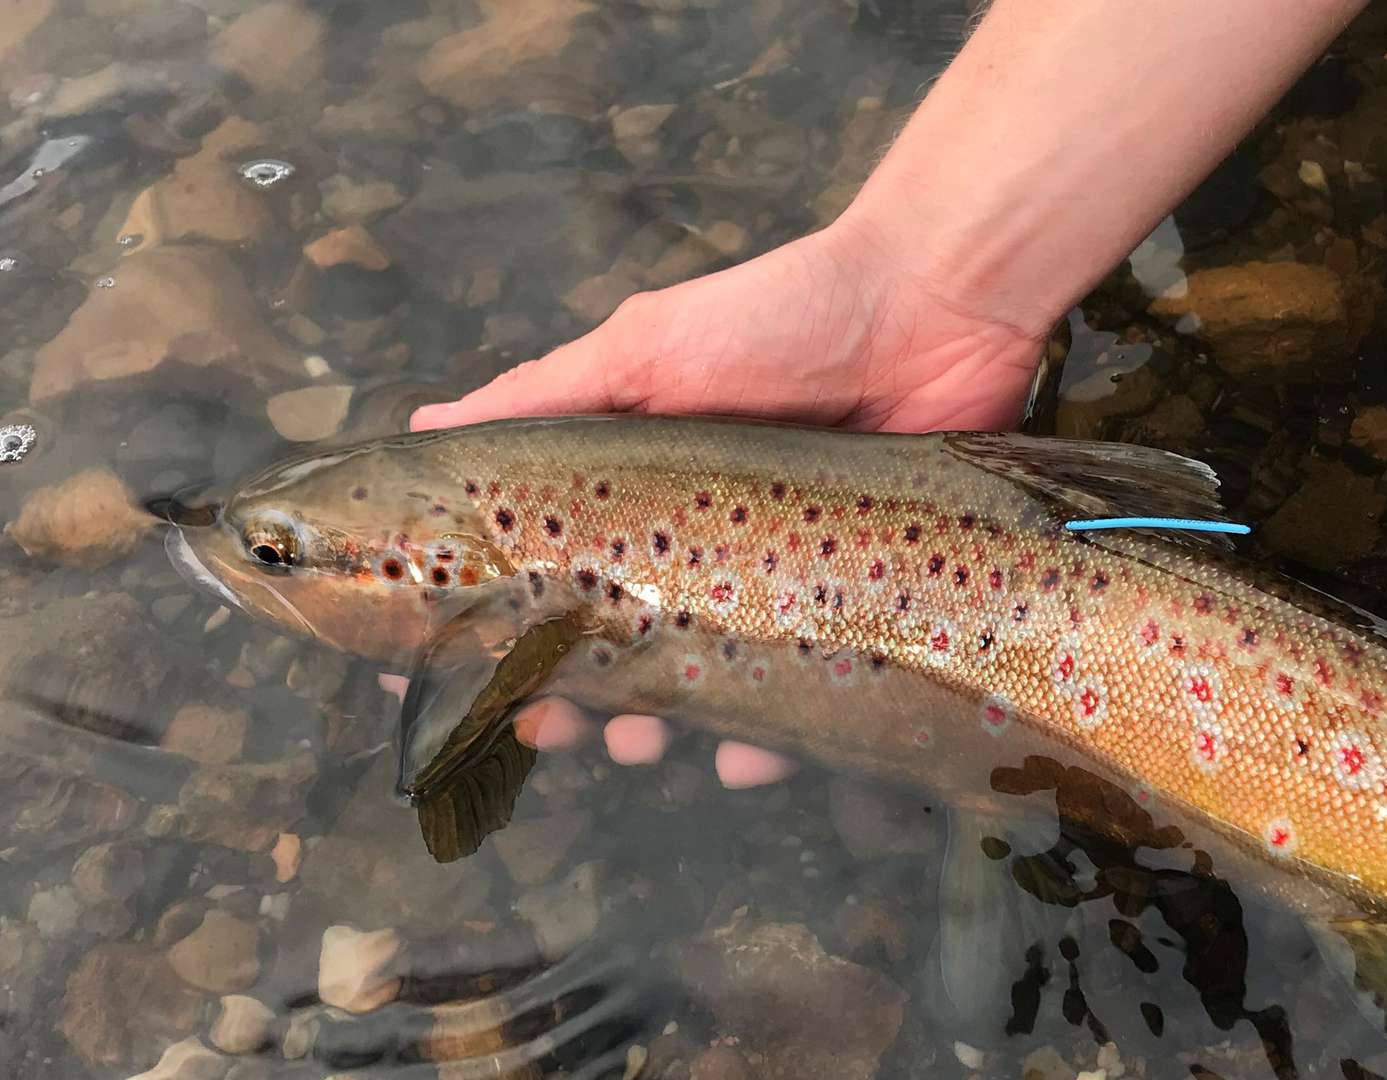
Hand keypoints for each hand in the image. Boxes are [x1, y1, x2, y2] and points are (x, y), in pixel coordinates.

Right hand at [406, 222, 1045, 785]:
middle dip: (570, 694)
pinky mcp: (848, 604)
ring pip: (700, 682)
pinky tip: (755, 759)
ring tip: (640, 745)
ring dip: (659, 727)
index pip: (543, 569)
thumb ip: (546, 395)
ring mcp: (770, 579)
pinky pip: (805, 690)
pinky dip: (776, 739)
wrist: (938, 310)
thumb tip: (427, 426)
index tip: (434, 670)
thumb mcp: (648, 349)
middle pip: (614, 640)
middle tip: (548, 728)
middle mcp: (693, 541)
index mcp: (635, 489)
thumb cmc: (781, 316)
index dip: (489, 620)